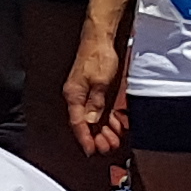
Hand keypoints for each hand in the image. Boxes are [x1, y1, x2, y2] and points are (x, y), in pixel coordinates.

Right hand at [64, 34, 127, 160]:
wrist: (99, 39)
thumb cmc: (98, 56)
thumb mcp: (100, 82)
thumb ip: (95, 103)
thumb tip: (90, 121)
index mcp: (74, 95)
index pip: (78, 123)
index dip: (85, 138)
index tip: (91, 151)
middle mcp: (78, 97)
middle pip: (85, 124)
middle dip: (96, 138)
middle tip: (108, 147)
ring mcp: (86, 94)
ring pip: (93, 119)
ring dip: (103, 131)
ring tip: (114, 140)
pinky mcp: (94, 91)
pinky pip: (99, 111)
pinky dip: (107, 120)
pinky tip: (115, 126)